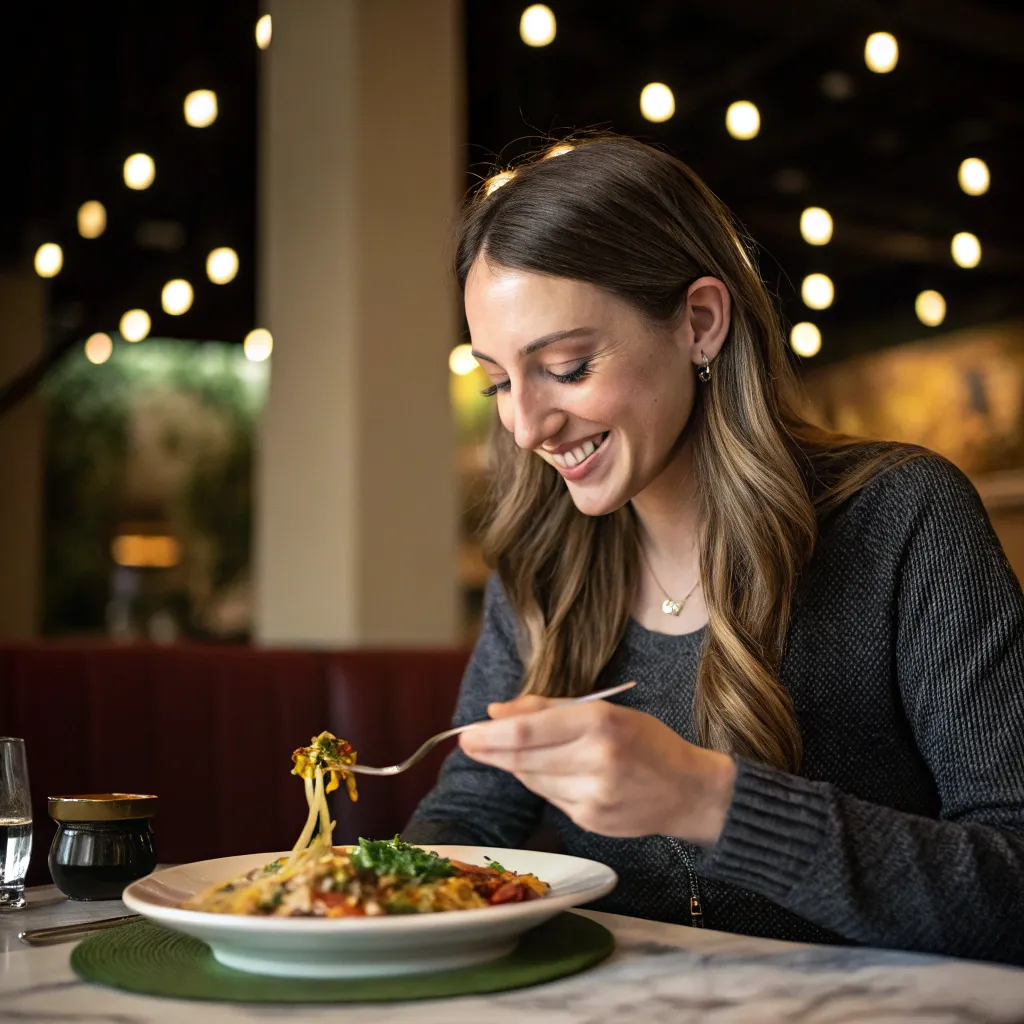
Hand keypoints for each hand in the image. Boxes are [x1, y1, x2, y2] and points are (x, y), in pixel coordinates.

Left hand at [459, 690, 736, 846]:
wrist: (689, 791)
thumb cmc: (646, 742)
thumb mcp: (605, 711)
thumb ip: (548, 709)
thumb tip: (496, 712)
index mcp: (601, 724)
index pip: (529, 732)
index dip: (492, 734)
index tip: (468, 732)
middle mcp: (596, 761)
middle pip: (524, 759)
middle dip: (491, 751)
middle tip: (468, 742)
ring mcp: (593, 796)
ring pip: (532, 780)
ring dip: (516, 766)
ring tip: (512, 753)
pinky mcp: (591, 820)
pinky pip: (550, 798)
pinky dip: (542, 783)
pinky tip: (550, 772)